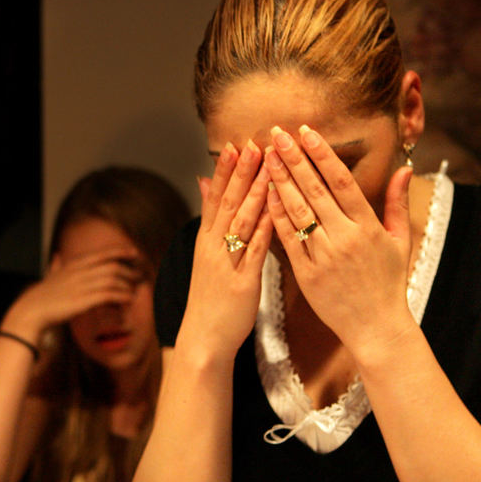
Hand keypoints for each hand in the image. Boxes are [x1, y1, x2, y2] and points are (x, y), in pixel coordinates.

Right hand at [1, 245, 144, 340]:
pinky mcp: (84, 300)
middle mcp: (80, 272)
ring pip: (113, 279)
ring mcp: (82, 285)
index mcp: (74, 264)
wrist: (32, 310)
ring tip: (133, 290)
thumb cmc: (43, 295)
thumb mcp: (50, 276)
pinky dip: (121, 296)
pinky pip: (109, 295)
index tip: (134, 252)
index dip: (120, 251)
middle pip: (112, 266)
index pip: (102, 253)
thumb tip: (56, 256)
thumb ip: (56, 266)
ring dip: (127, 285)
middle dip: (128, 270)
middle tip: (138, 276)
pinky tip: (127, 300)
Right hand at [178, 140, 272, 358]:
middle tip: (254, 143)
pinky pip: (256, 249)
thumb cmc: (211, 298)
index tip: (237, 144)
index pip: (216, 198)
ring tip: (268, 166)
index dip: (225, 171)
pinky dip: (266, 227)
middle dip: (242, 173)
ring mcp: (227, 263)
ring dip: (255, 192)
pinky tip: (277, 209)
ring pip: (242, 221)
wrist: (203, 338)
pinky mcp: (242, 281)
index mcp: (206, 241)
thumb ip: (209, 219)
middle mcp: (213, 247)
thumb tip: (203, 183)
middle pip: (229, 203)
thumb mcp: (205, 256)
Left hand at [264, 125, 413, 352]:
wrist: (376, 328)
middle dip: (294, 159)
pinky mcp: (307, 274)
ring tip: (266, 156)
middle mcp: (344, 238)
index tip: (306, 132)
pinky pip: (288, 239)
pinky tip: (265, 194)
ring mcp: (323, 256)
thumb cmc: (389, 283)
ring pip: (297, 211)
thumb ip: (398, 203)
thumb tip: (404, 168)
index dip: (322, 154)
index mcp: (368, 226)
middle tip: (277, 133)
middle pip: (314, 190)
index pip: (341, 181)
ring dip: (280, 181)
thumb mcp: (401, 241)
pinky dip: (276, 215)